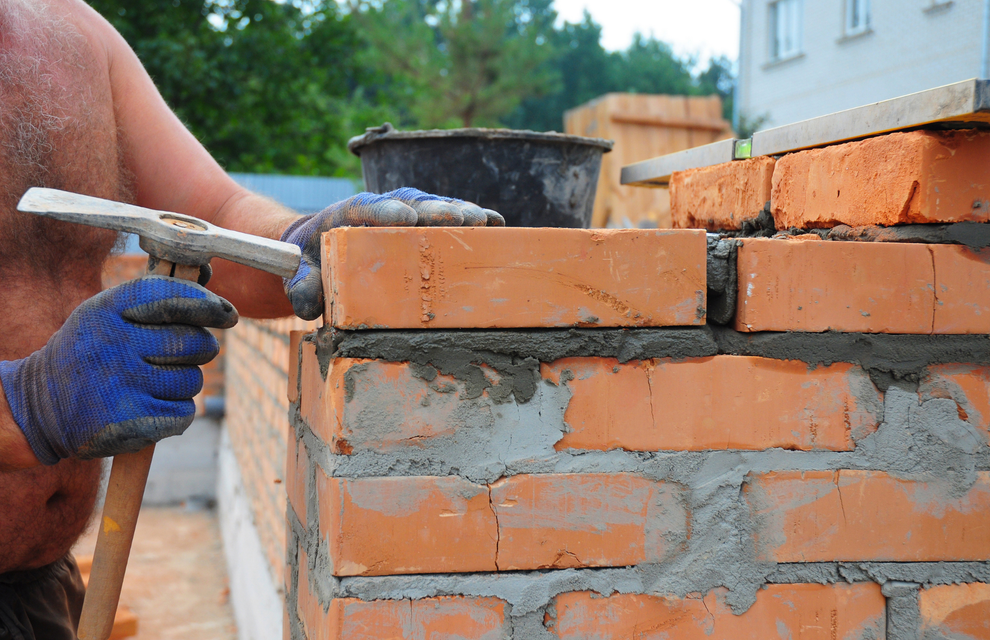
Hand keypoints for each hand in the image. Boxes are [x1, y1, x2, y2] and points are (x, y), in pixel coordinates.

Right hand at [0, 277, 237, 463]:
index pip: (170, 297)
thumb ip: (155, 297)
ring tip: (155, 384)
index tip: (227, 313)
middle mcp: (113, 345)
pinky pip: (184, 413)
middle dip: (200, 348)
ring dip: (184, 384)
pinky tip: (152, 408)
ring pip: (192, 380)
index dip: (207, 304)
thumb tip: (211, 276)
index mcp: (107, 312)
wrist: (42, 408)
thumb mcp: (107, 314)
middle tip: (185, 354)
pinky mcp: (129, 422)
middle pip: (193, 342)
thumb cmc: (91, 353)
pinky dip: (177, 414)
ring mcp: (120, 385)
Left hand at [280, 187, 504, 319]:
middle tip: (459, 219)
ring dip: (461, 213)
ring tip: (485, 222)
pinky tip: (498, 224)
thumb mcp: (299, 272)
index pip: (366, 207)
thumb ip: (301, 285)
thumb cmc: (311, 259)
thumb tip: (310, 304)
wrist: (319, 245)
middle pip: (411, 203)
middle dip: (435, 210)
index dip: (385, 211)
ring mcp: (408, 214)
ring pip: (435, 207)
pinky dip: (474, 221)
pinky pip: (450, 219)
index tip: (404, 216)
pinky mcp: (425, 225)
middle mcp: (383, 208)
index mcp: (348, 214)